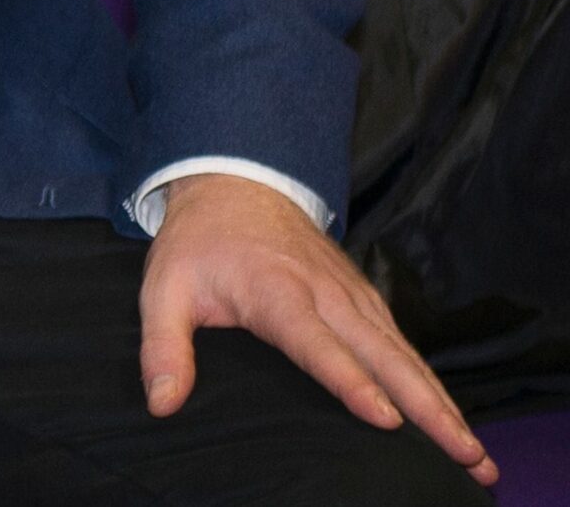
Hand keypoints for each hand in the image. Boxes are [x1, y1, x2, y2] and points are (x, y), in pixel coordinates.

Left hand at [141, 174, 494, 487]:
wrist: (232, 181)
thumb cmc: (198, 243)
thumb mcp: (164, 288)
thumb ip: (163, 346)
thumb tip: (161, 403)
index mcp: (277, 292)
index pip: (318, 345)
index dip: (351, 382)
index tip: (385, 418)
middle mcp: (326, 294)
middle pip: (384, 357)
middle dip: (428, 408)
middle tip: (467, 455)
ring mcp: (352, 295)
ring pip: (404, 355)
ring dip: (442, 403)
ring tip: (475, 454)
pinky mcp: (364, 299)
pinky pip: (402, 345)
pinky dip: (431, 382)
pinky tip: (451, 417)